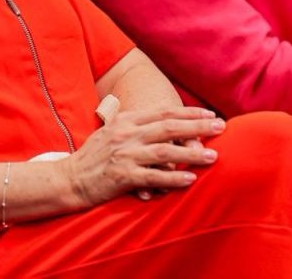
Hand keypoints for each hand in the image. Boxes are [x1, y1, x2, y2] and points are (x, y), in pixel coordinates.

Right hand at [58, 106, 224, 208]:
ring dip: (192, 154)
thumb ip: (134, 126)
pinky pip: (154, 177)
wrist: (69, 178)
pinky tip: (190, 180)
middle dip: (198, 127)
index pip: (162, 112)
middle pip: (169, 128)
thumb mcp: (111, 132)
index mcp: (124, 121)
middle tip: (221, 127)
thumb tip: (163, 124)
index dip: (188, 113)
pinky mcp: (122, 176)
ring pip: (165, 152)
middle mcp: (125, 135)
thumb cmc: (93, 157)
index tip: (209, 114)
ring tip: (213, 156)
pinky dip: (174, 179)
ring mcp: (124, 155)